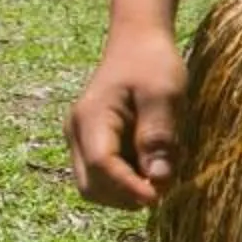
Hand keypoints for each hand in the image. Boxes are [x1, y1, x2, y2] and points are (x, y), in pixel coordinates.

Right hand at [68, 28, 188, 208]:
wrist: (137, 43)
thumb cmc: (152, 64)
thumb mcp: (164, 94)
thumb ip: (158, 135)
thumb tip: (158, 179)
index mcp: (91, 118)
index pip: (101, 165)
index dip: (128, 187)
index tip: (158, 198)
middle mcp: (77, 133)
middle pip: (90, 185)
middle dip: (125, 195)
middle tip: (164, 189)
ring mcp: (81, 140)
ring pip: (94, 186)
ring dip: (126, 191)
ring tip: (160, 174)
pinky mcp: (93, 144)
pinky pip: (103, 175)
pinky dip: (126, 181)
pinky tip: (152, 166)